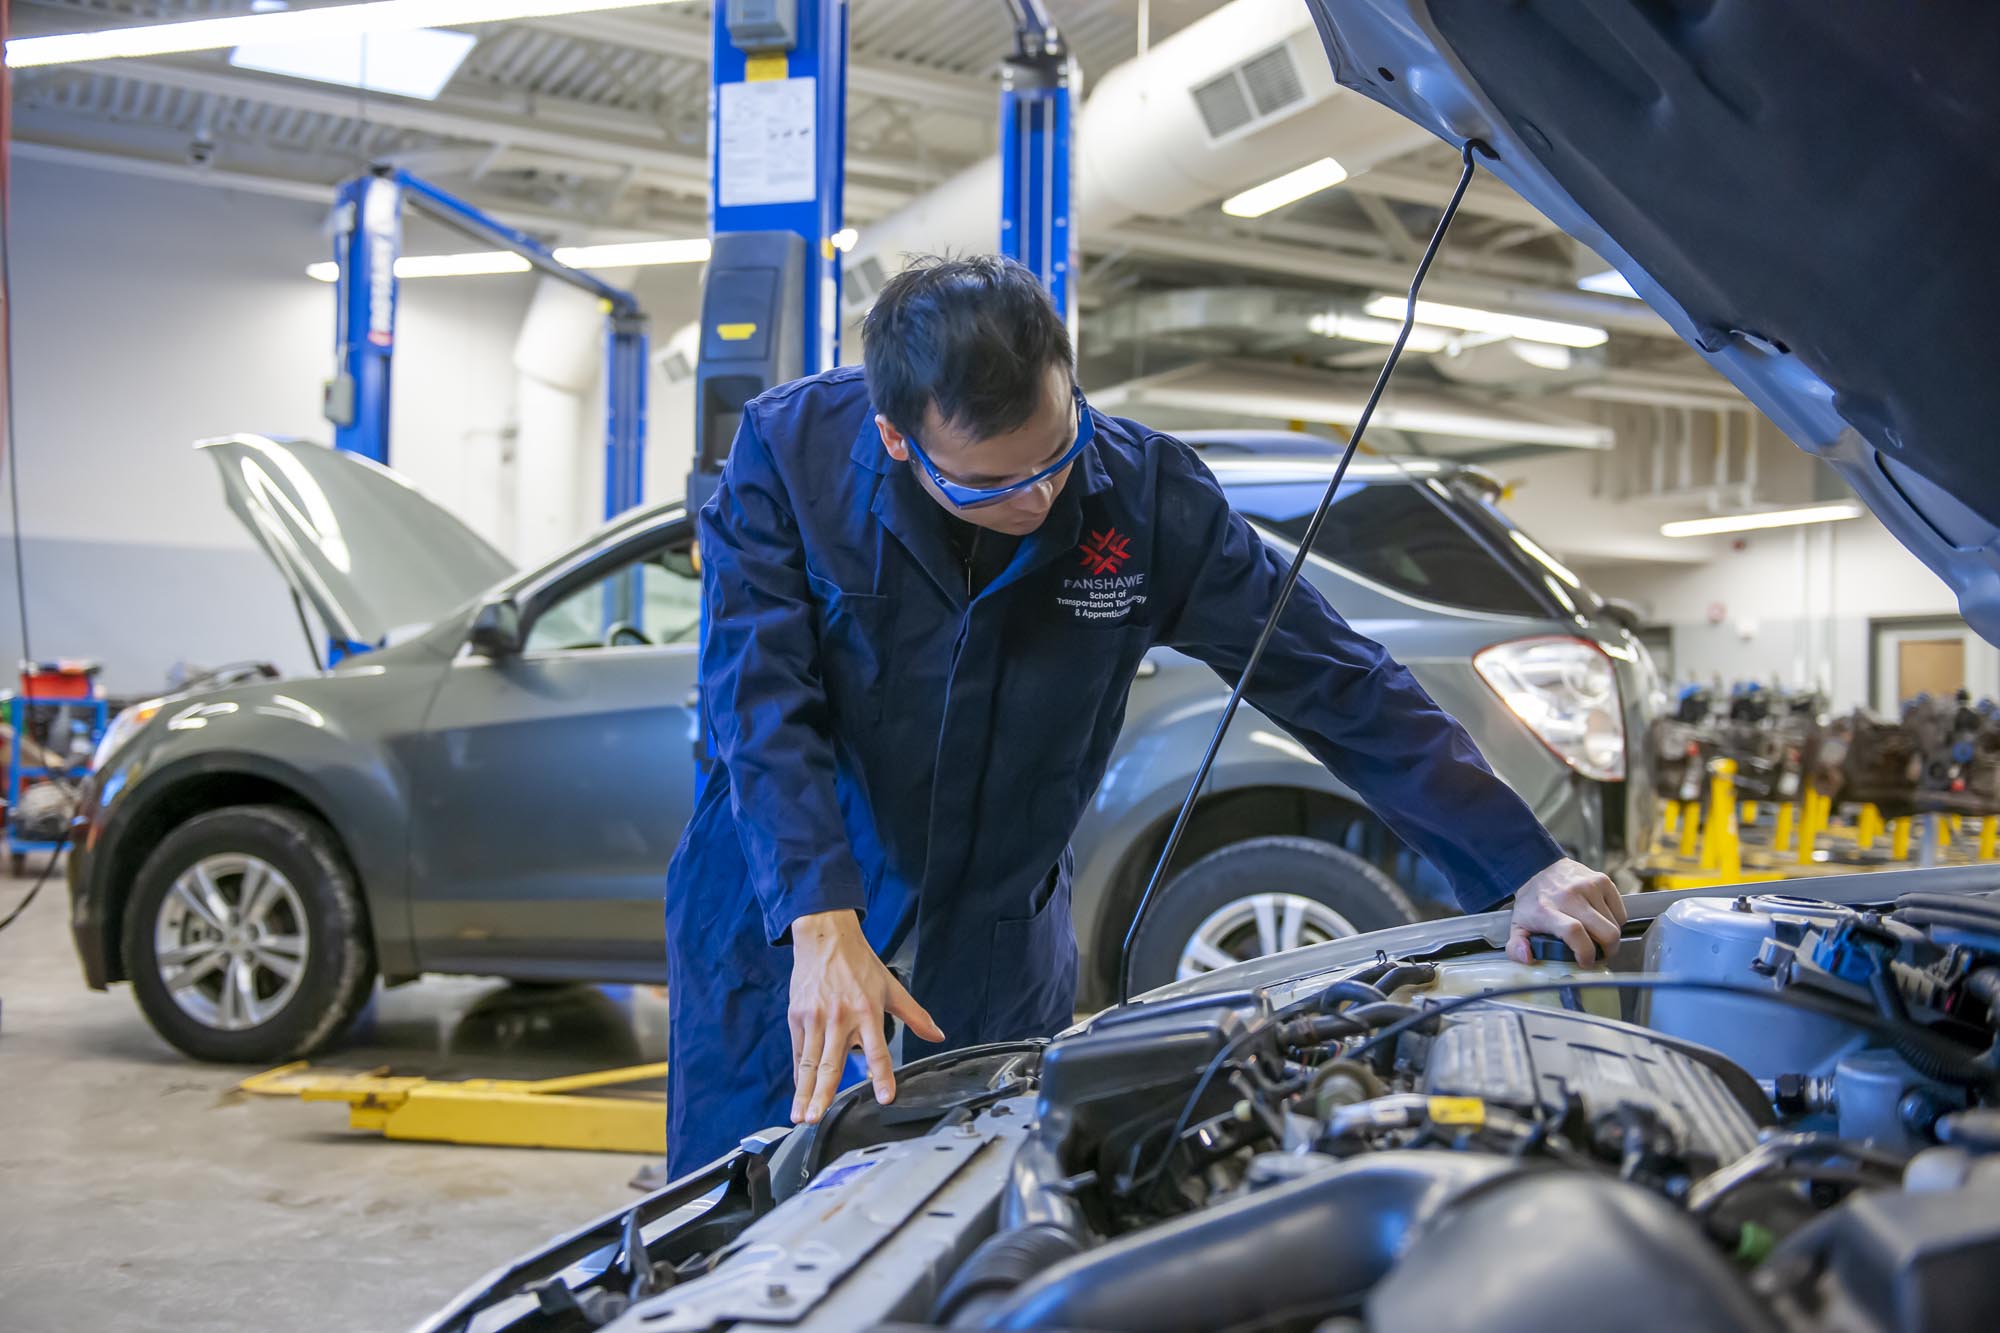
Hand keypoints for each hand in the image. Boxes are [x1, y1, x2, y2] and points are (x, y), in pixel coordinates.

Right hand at [787, 910, 944, 1123]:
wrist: (824, 937)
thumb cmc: (859, 964)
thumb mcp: (891, 987)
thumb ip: (915, 1015)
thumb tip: (937, 1035)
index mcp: (867, 1012)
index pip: (878, 1050)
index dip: (882, 1074)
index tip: (884, 1097)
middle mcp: (840, 1018)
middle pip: (832, 1063)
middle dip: (823, 1093)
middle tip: (816, 1117)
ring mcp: (815, 1019)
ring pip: (809, 1063)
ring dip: (804, 1092)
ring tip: (801, 1116)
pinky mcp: (798, 1017)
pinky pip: (799, 1052)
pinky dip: (798, 1075)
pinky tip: (798, 1095)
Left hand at [1506, 858, 1625, 966]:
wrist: (1539, 868)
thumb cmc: (1533, 901)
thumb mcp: (1518, 925)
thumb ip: (1516, 947)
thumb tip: (1527, 959)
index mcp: (1547, 910)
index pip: (1574, 932)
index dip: (1585, 953)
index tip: (1585, 962)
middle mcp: (1570, 896)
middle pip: (1605, 931)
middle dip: (1607, 951)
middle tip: (1599, 955)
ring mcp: (1588, 886)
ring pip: (1615, 924)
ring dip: (1610, 937)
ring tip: (1598, 937)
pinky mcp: (1602, 881)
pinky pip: (1621, 912)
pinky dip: (1615, 922)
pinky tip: (1601, 922)